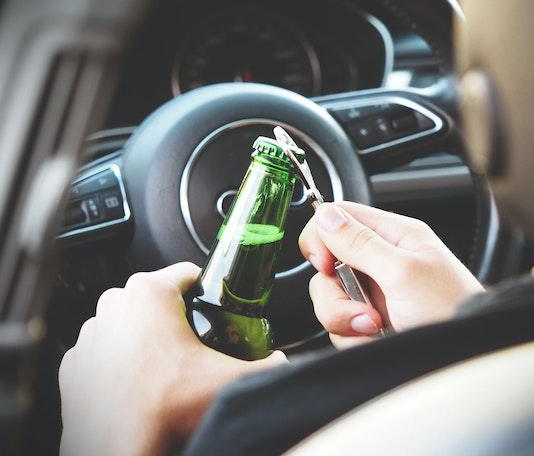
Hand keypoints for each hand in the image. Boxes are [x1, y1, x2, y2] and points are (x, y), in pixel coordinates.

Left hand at [58, 262, 286, 455]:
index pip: (188, 273)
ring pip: (128, 321)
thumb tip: (282, 362)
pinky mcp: (73, 363)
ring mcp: (90, 334)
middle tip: (195, 344)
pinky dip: (119, 359)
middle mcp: (114, 304)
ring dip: (146, 336)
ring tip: (166, 366)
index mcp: (150, 293)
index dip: (208, 290)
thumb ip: (269, 365)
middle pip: (158, 297)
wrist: (120, 450)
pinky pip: (104, 349)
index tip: (214, 309)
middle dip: (177, 315)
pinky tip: (139, 381)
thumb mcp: (231, 380)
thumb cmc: (165, 410)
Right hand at [298, 202, 483, 347]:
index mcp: (394, 235)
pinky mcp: (369, 322)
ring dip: (345, 319)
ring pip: (330, 298)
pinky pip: (339, 326)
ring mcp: (374, 293)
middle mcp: (380, 261)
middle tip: (363, 309)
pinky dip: (353, 337)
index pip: (338, 217)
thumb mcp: (403, 272)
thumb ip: (360, 243)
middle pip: (327, 265)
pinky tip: (377, 338)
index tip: (325, 265)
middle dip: (336, 294)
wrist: (464, 357)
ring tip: (376, 327)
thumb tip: (326, 215)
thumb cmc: (451, 310)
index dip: (321, 239)